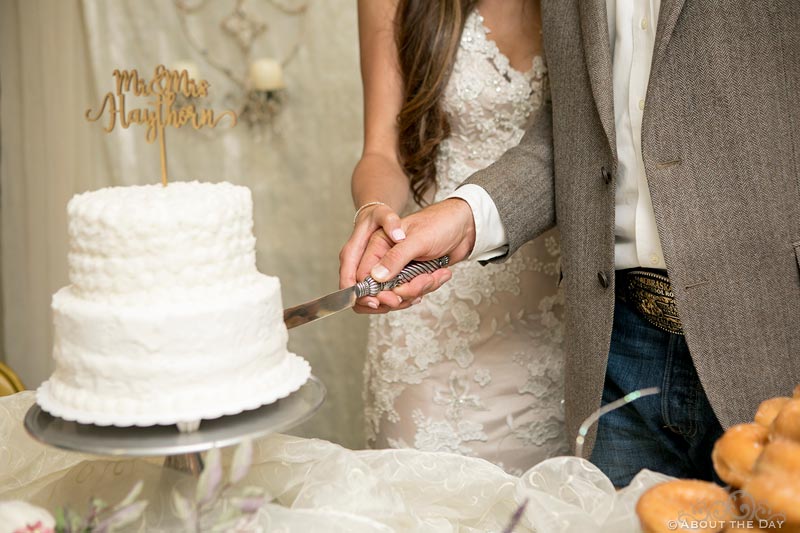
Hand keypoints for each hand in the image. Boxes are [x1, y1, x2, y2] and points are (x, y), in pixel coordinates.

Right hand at [340, 202, 407, 311]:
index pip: (348, 279)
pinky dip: (391, 299)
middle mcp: (353, 265)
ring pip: (367, 300)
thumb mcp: (385, 215)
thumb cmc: (379, 216)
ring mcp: (362, 273)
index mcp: (352, 252)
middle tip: (397, 301)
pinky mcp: (371, 278)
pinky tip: (408, 295)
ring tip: (406, 299)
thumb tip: (398, 237)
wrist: (380, 218)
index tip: (376, 300)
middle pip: (357, 296)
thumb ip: (391, 224)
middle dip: (377, 303)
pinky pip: (376, 296)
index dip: (360, 294)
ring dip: (386, 304)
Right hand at [355, 198, 476, 311]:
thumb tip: (376, 277)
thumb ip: (396, 258)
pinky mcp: (412, 275)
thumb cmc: (440, 223)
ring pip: (397, 293)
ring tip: (432, 276)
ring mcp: (399, 268)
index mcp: (379, 244)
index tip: (386, 299)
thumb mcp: (418, 240)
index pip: (362, 274)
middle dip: (399, 294)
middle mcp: (385, 257)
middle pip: (378, 290)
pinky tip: (439, 275)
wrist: (464, 226)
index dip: (370, 291)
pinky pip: (412, 292)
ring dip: (417, 290)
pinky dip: (427, 288)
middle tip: (416, 290)